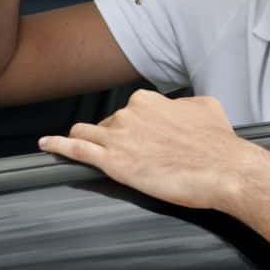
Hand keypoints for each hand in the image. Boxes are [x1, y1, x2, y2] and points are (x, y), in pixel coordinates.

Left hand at [39, 90, 262, 210]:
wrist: (223, 169)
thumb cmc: (217, 143)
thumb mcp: (205, 107)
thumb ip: (184, 105)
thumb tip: (181, 109)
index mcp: (148, 101)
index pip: (128, 111)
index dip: (130, 126)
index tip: (135, 136)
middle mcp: (129, 113)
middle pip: (107, 124)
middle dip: (112, 137)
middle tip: (126, 154)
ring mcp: (118, 137)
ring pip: (87, 134)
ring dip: (85, 140)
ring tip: (75, 147)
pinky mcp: (112, 162)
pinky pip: (75, 149)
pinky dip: (58, 145)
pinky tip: (46, 145)